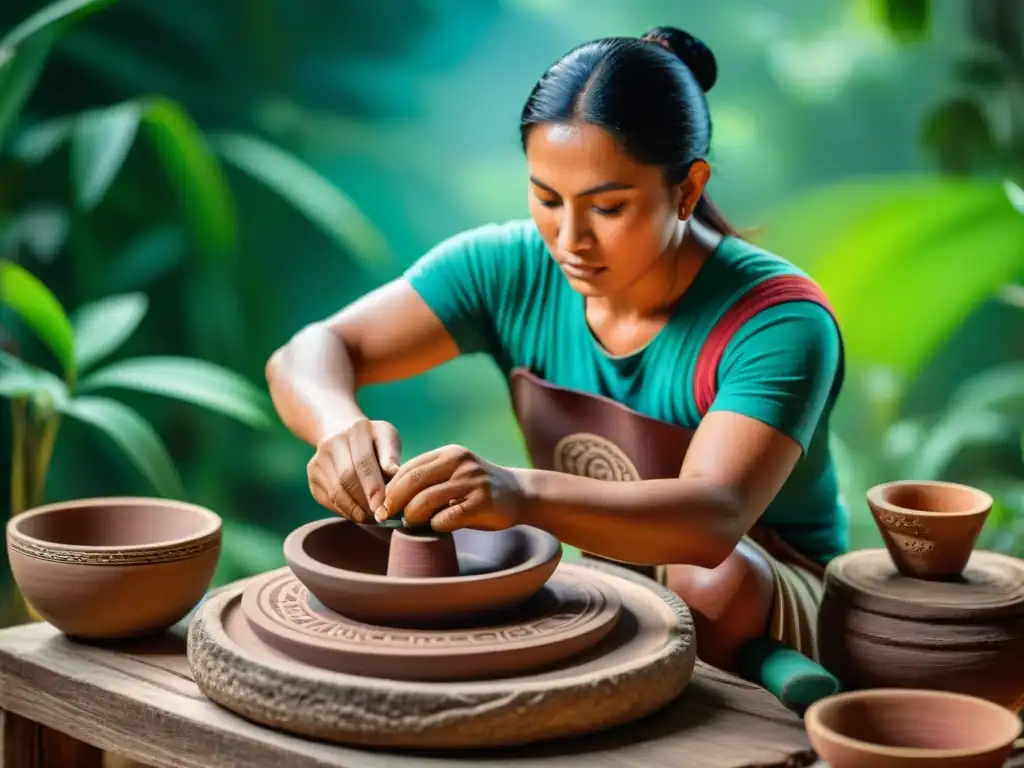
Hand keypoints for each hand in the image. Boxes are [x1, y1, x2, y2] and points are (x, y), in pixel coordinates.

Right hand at [307, 419, 401, 523]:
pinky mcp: (313, 475)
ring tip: (369, 517)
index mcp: (357, 430)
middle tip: (378, 516)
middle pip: (346, 479)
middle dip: (363, 502)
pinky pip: (328, 499)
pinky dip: (343, 510)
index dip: (373, 487)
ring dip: (354, 510)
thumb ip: (391, 456)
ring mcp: (319, 459)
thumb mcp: (388, 439)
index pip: (364, 462)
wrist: (341, 433)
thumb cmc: (374, 441)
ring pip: (335, 492)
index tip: (382, 507)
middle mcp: (333, 442)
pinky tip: (357, 512)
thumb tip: (394, 473)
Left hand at [382, 445, 525, 532]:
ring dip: (412, 516)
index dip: (389, 488)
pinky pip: (448, 517)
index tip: (379, 505)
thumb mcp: (454, 473)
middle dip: (394, 502)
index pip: (409, 468)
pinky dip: (436, 525)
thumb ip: (429, 480)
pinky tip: (437, 527)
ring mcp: (472, 481)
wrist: (520, 493)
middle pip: (412, 481)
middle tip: (385, 517)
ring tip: (411, 524)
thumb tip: (389, 499)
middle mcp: (460, 462)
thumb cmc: (478, 489)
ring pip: (426, 500)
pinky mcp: (483, 502)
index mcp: (449, 454)